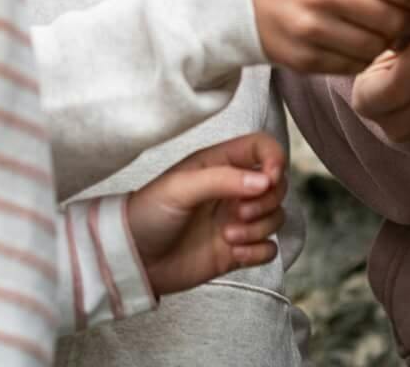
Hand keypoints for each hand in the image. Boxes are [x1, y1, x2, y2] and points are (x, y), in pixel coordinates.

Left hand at [128, 132, 287, 296]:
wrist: (132, 260)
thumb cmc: (147, 214)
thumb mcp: (179, 187)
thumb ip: (222, 179)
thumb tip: (265, 180)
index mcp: (220, 164)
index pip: (262, 148)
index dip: (275, 159)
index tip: (269, 178)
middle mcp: (233, 190)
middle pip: (277, 186)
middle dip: (266, 201)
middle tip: (240, 213)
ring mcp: (236, 220)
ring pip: (276, 217)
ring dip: (260, 229)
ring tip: (228, 237)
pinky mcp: (237, 250)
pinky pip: (269, 248)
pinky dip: (259, 252)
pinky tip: (234, 254)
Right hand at [252, 0, 409, 74]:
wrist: (239, 4)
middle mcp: (324, 3)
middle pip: (395, 22)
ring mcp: (313, 36)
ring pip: (377, 49)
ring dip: (389, 43)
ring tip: (387, 30)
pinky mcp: (305, 61)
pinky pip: (353, 66)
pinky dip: (363, 56)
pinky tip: (359, 41)